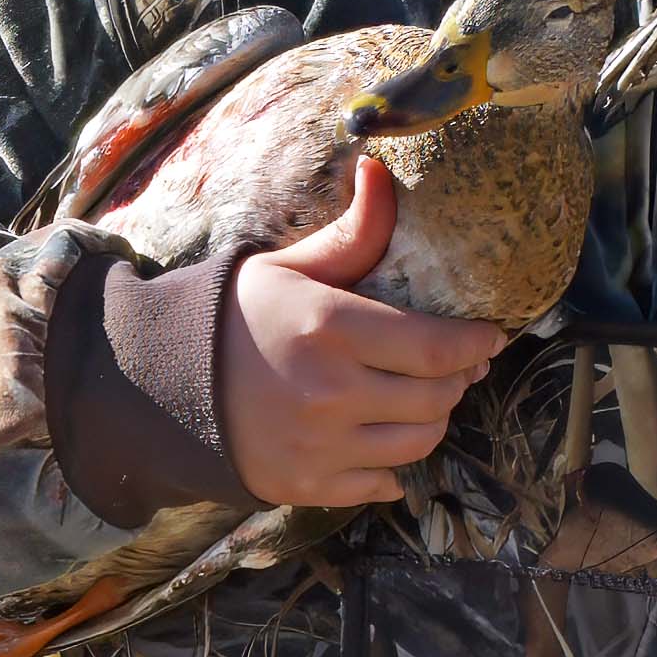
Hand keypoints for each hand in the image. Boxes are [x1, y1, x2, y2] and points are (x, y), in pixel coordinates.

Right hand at [217, 159, 502, 507]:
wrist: (168, 384)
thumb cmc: (237, 317)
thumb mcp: (290, 267)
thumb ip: (351, 233)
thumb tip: (381, 171)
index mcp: (331, 327)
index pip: (437, 346)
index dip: (476, 344)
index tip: (489, 338)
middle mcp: (331, 391)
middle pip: (436, 397)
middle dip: (459, 380)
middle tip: (457, 368)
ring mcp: (320, 445)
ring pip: (417, 443)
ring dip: (432, 420)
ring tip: (422, 401)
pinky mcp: (307, 484)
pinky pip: (382, 485)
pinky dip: (394, 469)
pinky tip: (382, 442)